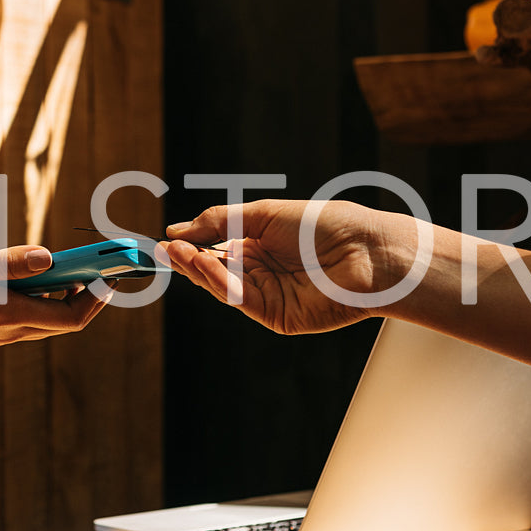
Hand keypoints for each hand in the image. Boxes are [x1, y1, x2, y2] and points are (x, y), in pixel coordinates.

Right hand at [0, 245, 109, 351]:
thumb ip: (6, 264)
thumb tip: (49, 257)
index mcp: (4, 316)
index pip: (70, 316)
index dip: (99, 296)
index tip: (113, 270)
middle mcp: (6, 332)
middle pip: (65, 321)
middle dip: (90, 293)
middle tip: (101, 263)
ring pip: (46, 320)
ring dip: (65, 296)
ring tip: (73, 265)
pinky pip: (26, 320)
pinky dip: (42, 300)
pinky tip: (34, 277)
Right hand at [159, 199, 406, 334]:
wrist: (367, 251)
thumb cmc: (325, 225)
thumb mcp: (264, 214)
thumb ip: (220, 221)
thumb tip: (176, 231)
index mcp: (259, 247)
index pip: (214, 250)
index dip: (190, 247)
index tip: (166, 241)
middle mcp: (261, 273)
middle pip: (213, 272)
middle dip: (187, 261)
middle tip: (163, 250)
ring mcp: (269, 297)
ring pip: (222, 288)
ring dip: (198, 271)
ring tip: (178, 254)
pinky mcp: (278, 317)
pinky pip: (241, 301)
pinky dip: (221, 284)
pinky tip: (207, 265)